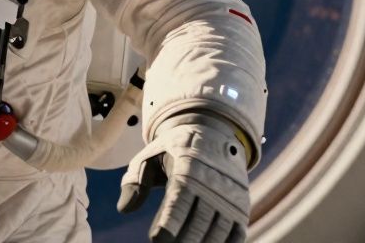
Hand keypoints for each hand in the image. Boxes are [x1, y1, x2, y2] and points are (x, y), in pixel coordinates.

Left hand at [118, 112, 250, 242]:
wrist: (213, 133)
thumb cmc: (172, 151)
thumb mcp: (149, 157)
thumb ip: (134, 182)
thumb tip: (123, 209)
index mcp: (188, 169)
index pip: (179, 202)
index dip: (168, 223)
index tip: (155, 239)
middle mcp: (213, 184)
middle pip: (198, 223)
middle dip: (182, 242)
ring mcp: (230, 197)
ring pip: (218, 232)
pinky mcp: (241, 208)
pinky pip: (236, 235)